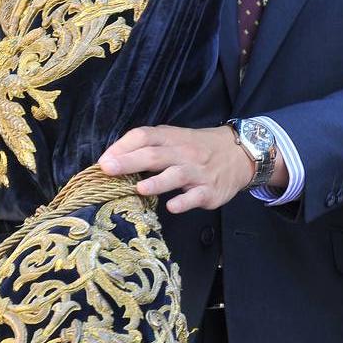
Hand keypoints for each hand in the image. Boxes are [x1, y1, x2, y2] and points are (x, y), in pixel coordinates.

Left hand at [98, 125, 255, 213]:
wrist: (238, 153)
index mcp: (171, 138)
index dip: (123, 146)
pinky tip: (172, 207)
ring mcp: (197, 172)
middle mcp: (182, 153)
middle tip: (108, 170)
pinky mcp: (209, 190)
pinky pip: (196, 196)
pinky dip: (184, 201)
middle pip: (155, 155)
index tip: (104, 160)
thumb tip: (114, 159)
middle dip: (130, 162)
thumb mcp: (175, 139)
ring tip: (139, 188)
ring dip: (157, 182)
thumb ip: (149, 146)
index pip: (144, 136)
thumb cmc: (197, 147)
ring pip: (176, 175)